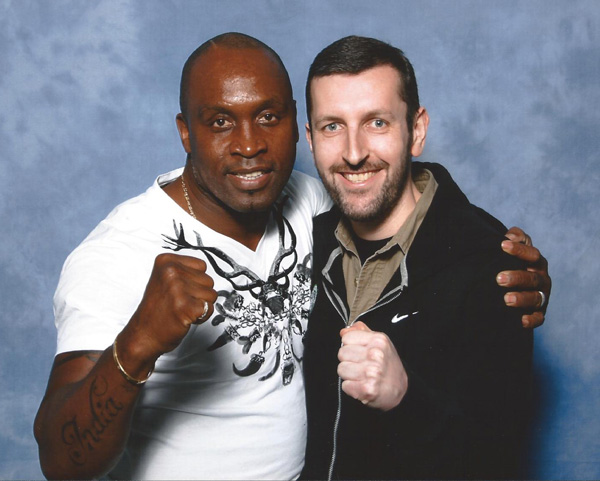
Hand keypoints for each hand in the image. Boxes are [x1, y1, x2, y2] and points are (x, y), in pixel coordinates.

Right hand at [119, 253, 217, 372]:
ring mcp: (177, 288)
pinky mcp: (185, 306)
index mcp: (166, 261)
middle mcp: (170, 271)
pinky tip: (185, 318)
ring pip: (212, 294)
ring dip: (201, 305)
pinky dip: (202, 317)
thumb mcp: (165, 280)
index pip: (201, 266)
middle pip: (209, 280)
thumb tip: (206, 273)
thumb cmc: (156, 311)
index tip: (179, 291)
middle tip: (179, 303)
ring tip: (182, 310)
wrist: (143, 335)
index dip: (195, 282)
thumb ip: (184, 271)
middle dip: (199, 294)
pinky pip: (210, 308)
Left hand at [338, 321, 407, 410]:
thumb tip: (343, 331)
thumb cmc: (387, 364)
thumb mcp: (379, 342)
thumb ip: (361, 332)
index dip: (350, 346)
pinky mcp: (368, 389)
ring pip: (341, 369)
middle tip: (361, 365)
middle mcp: (376, 354)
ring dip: (349, 375)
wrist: (401, 388)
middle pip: (342, 353)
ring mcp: (372, 372)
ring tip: (361, 376)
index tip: (359, 352)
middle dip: (348, 360)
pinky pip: (345, 385)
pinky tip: (362, 385)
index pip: (346, 338)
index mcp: (378, 340)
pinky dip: (351, 388)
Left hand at [497, 226, 551, 327]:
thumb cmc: (510, 263)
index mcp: (536, 262)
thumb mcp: (513, 248)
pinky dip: (531, 320)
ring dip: (522, 298)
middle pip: (532, 278)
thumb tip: (510, 236)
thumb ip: (515, 238)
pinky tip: (520, 320)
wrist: (513, 285)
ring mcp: (541, 296)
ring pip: (535, 298)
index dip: (519, 250)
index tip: (502, 245)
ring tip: (506, 299)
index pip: (532, 254)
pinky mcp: (538, 313)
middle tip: (499, 278)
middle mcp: (541, 279)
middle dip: (517, 278)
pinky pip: (538, 318)